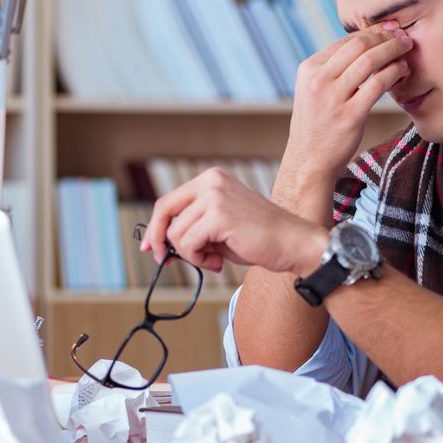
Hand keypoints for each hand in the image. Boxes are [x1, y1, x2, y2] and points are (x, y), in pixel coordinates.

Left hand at [141, 168, 328, 275]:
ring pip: (176, 233)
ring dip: (190, 255)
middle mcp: (211, 181)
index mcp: (211, 179)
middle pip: (164, 210)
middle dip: (159, 239)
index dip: (155, 225)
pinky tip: (219, 262)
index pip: (169, 200)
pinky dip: (199, 260)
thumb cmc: (260, 238)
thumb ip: (193, 228)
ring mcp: (214, 196)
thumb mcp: (219, 227)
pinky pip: (188, 244)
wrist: (292, 243)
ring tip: (214, 260)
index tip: (150, 245)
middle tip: (162, 259)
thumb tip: (162, 244)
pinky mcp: (218, 215)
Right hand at [283, 22, 412, 183]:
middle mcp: (318, 79)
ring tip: (406, 48)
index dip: (371, 31)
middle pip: (358, 44)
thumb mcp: (313, 91)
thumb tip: (363, 46)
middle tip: (402, 35)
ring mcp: (333, 97)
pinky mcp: (350, 115)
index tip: (389, 30)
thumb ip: (332, 70)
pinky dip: (395, 72)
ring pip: (370, 60)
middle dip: (384, 36)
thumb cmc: (317, 126)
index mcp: (309, 69)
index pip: (344, 40)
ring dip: (393, 50)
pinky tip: (403, 71)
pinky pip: (378, 84)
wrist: (308, 163)